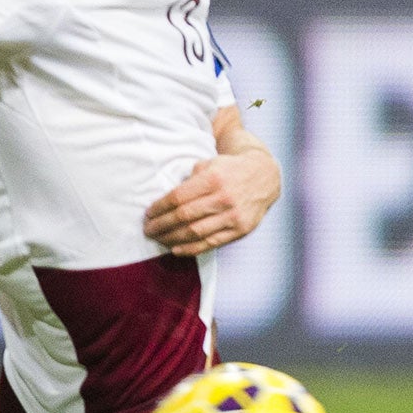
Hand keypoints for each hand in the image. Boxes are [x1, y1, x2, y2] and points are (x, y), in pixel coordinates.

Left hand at [143, 148, 281, 256]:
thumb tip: (167, 201)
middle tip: (148, 229)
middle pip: (183, 216)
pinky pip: (211, 243)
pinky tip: (176, 249)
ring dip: (172, 238)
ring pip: (195, 232)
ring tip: (158, 239)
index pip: (178, 197)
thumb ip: (191, 179)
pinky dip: (191, 248)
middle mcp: (223, 198)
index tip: (148, 214)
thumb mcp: (210, 164)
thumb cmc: (230, 169)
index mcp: (213, 178)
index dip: (159, 208)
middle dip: (161, 225)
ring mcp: (233, 216)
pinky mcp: (240, 229)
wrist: (264, 176)